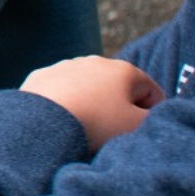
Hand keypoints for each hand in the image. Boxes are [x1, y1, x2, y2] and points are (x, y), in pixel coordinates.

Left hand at [21, 56, 163, 151]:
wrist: (42, 122)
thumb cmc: (96, 124)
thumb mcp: (135, 127)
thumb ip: (152, 120)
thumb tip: (152, 115)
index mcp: (123, 70)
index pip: (151, 91)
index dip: (153, 113)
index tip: (144, 132)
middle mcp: (95, 61)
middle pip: (118, 87)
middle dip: (120, 108)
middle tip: (114, 134)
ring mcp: (65, 66)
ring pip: (87, 88)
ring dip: (92, 104)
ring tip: (85, 129)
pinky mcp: (40, 76)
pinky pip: (60, 92)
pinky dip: (65, 104)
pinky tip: (61, 121)